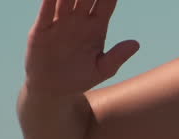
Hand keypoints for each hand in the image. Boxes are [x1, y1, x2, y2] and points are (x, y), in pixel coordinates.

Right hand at [25, 0, 140, 96]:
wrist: (54, 90)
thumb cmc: (80, 78)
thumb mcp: (102, 70)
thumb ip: (117, 57)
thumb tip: (136, 44)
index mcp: (97, 27)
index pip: (106, 3)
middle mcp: (78, 20)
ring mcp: (60, 22)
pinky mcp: (41, 30)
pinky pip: (46, 12)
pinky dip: (49, 1)